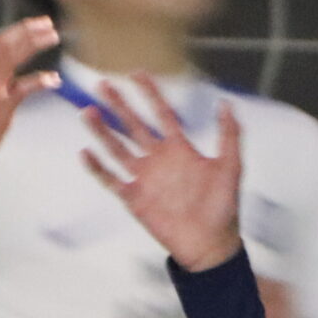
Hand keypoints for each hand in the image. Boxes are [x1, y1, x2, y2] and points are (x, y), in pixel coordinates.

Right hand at [0, 18, 62, 196]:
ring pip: (11, 58)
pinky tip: (55, 79)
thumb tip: (10, 92)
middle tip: (49, 24)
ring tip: (54, 36)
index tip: (35, 26)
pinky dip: (40, 80)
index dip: (17, 33)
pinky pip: (22, 88)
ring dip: (34, 44)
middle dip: (28, 32)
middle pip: (4, 46)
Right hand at [80, 78, 243, 269]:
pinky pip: (111, 180)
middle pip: (134, 126)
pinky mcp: (134, 198)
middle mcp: (159, 160)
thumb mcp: (231, 167)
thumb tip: (227, 103)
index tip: (137, 73)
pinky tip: (86, 153)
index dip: (151, 94)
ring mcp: (145, 178)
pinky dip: (98, 168)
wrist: (211, 244)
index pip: (162, 114)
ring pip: (118, 149)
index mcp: (180, 149)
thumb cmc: (223, 207)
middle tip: (103, 85)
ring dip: (103, 132)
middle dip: (119, 106)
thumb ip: (230, 135)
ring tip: (88, 112)